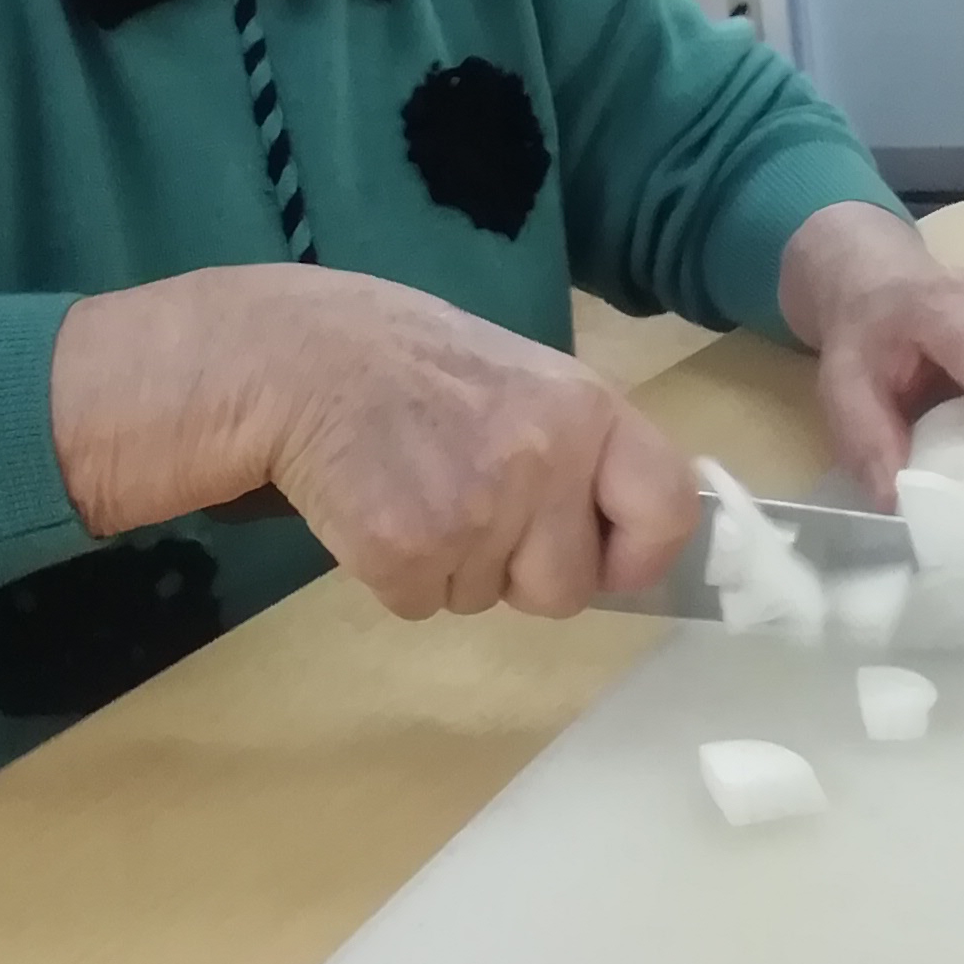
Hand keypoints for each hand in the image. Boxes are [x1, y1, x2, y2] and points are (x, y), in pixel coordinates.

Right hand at [263, 272, 699, 619]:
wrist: (295, 356)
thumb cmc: (407, 360)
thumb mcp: (520, 377)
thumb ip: (575, 446)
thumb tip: (616, 529)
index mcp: (583, 409)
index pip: (667, 509)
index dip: (640, 553)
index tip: (607, 561)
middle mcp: (544, 462)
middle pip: (566, 589)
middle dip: (520, 572)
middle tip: (469, 507)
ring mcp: (476, 512)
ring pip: (485, 600)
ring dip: (450, 566)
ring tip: (412, 487)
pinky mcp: (407, 553)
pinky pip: (421, 606)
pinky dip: (395, 574)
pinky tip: (372, 505)